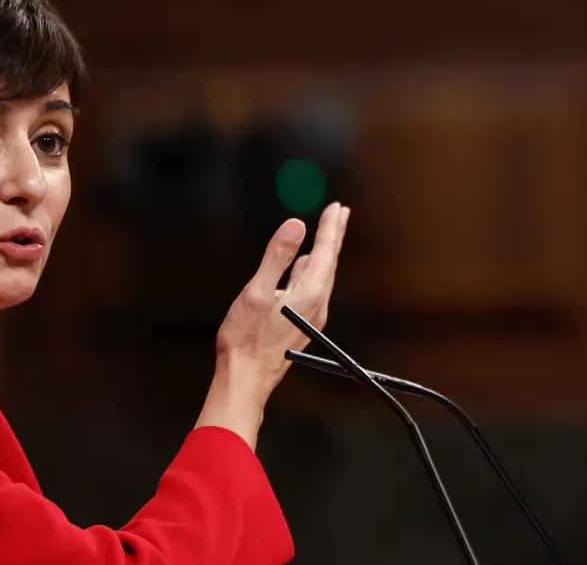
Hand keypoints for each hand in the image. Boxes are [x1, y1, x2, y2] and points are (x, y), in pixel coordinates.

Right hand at [195, 202, 349, 448]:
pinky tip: (305, 266)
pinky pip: (313, 288)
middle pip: (329, 262)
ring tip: (327, 235)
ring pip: (322, 275)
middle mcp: (317, 304)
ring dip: (325, 252)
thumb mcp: (257, 292)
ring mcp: (311, 316)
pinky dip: (313, 269)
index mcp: (310, 293)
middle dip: (334, 236)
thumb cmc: (246, 338)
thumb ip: (277, 257)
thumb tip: (296, 225)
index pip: (325, 252)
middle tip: (340, 213)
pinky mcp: (301, 323)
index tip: (337, 208)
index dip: (330, 228)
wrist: (245, 378)